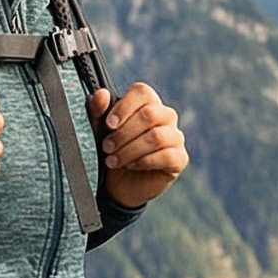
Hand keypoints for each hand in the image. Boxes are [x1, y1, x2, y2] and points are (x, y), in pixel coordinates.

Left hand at [91, 82, 187, 208]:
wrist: (117, 185)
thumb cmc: (110, 151)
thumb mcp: (97, 131)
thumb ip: (97, 111)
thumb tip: (102, 94)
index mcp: (147, 103)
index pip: (142, 92)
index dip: (125, 107)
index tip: (109, 125)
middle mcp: (165, 116)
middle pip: (150, 114)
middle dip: (124, 133)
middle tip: (106, 147)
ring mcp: (175, 137)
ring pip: (157, 136)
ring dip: (130, 150)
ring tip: (113, 160)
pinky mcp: (180, 158)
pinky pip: (167, 156)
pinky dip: (145, 161)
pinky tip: (131, 166)